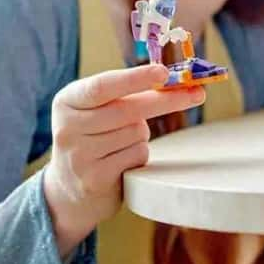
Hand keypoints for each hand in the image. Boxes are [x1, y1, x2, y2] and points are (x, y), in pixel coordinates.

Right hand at [42, 64, 203, 258]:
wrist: (68, 191)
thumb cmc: (94, 139)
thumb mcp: (97, 111)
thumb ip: (127, 95)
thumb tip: (177, 82)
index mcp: (67, 101)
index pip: (104, 86)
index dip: (136, 78)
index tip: (164, 72)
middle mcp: (67, 127)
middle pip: (127, 109)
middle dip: (166, 101)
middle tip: (196, 94)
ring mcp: (79, 156)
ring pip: (136, 133)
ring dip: (142, 135)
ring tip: (121, 143)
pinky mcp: (94, 179)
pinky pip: (137, 156)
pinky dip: (140, 155)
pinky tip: (121, 161)